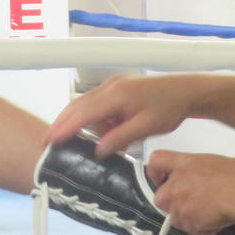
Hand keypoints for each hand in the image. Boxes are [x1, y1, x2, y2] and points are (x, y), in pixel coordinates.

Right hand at [46, 73, 199, 156]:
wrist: (187, 90)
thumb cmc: (169, 108)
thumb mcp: (146, 128)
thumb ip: (120, 138)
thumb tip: (98, 151)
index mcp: (116, 95)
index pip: (84, 112)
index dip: (65, 126)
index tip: (50, 139)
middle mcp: (110, 86)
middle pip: (79, 105)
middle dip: (63, 123)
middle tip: (47, 141)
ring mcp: (113, 84)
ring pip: (88, 104)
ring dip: (83, 122)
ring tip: (82, 141)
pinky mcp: (118, 86)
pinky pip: (98, 102)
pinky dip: (95, 117)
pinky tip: (104, 131)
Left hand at [147, 150, 234, 234]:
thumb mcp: (216, 163)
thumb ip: (201, 170)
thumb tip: (206, 177)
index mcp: (183, 163)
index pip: (156, 161)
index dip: (155, 171)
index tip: (160, 178)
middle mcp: (175, 183)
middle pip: (160, 197)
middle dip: (172, 203)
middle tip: (191, 203)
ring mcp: (179, 204)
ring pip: (174, 216)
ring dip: (187, 217)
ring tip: (208, 214)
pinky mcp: (186, 222)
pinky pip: (189, 228)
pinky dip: (199, 228)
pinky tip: (214, 221)